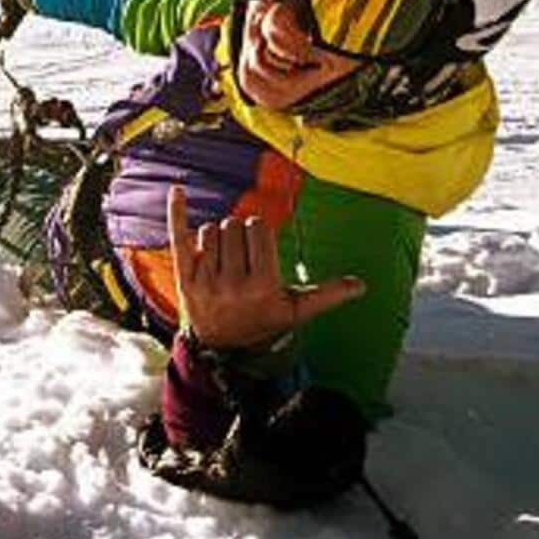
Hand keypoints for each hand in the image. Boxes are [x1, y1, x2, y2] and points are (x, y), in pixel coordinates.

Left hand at [166, 185, 364, 350]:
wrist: (221, 349)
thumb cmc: (262, 322)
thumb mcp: (295, 312)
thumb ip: (327, 295)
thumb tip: (361, 285)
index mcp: (263, 285)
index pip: (258, 230)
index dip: (259, 231)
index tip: (260, 246)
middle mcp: (232, 283)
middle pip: (234, 226)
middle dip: (239, 233)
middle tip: (242, 255)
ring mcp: (205, 280)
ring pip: (211, 230)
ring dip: (217, 237)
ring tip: (224, 258)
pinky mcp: (184, 278)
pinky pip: (179, 237)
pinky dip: (177, 212)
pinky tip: (178, 189)